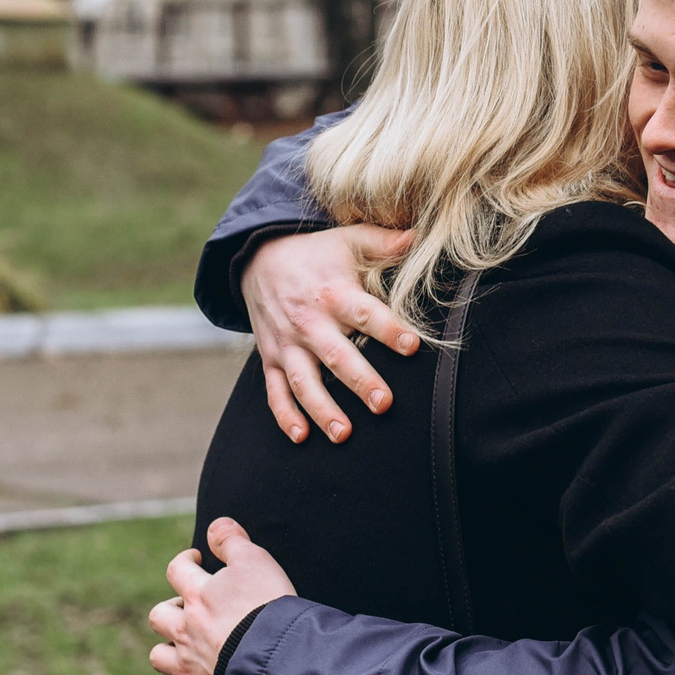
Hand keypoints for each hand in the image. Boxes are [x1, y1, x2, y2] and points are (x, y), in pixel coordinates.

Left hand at [147, 517, 298, 674]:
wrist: (275, 663)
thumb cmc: (268, 608)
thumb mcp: (257, 562)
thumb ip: (233, 540)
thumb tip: (215, 524)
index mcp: (199, 596)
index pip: (178, 570)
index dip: (184, 561)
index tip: (195, 560)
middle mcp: (186, 630)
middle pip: (159, 615)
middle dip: (170, 610)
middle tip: (190, 609)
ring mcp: (188, 666)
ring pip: (159, 657)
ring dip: (168, 651)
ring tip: (187, 648)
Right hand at [242, 225, 420, 444]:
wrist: (257, 258)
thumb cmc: (316, 254)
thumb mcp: (347, 240)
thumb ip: (383, 242)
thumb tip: (418, 236)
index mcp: (334, 294)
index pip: (365, 314)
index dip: (389, 329)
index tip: (412, 346)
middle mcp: (309, 322)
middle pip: (336, 355)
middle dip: (360, 381)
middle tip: (383, 404)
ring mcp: (287, 344)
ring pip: (304, 382)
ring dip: (322, 409)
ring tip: (344, 434)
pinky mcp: (271, 359)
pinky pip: (275, 391)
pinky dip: (285, 415)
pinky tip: (301, 437)